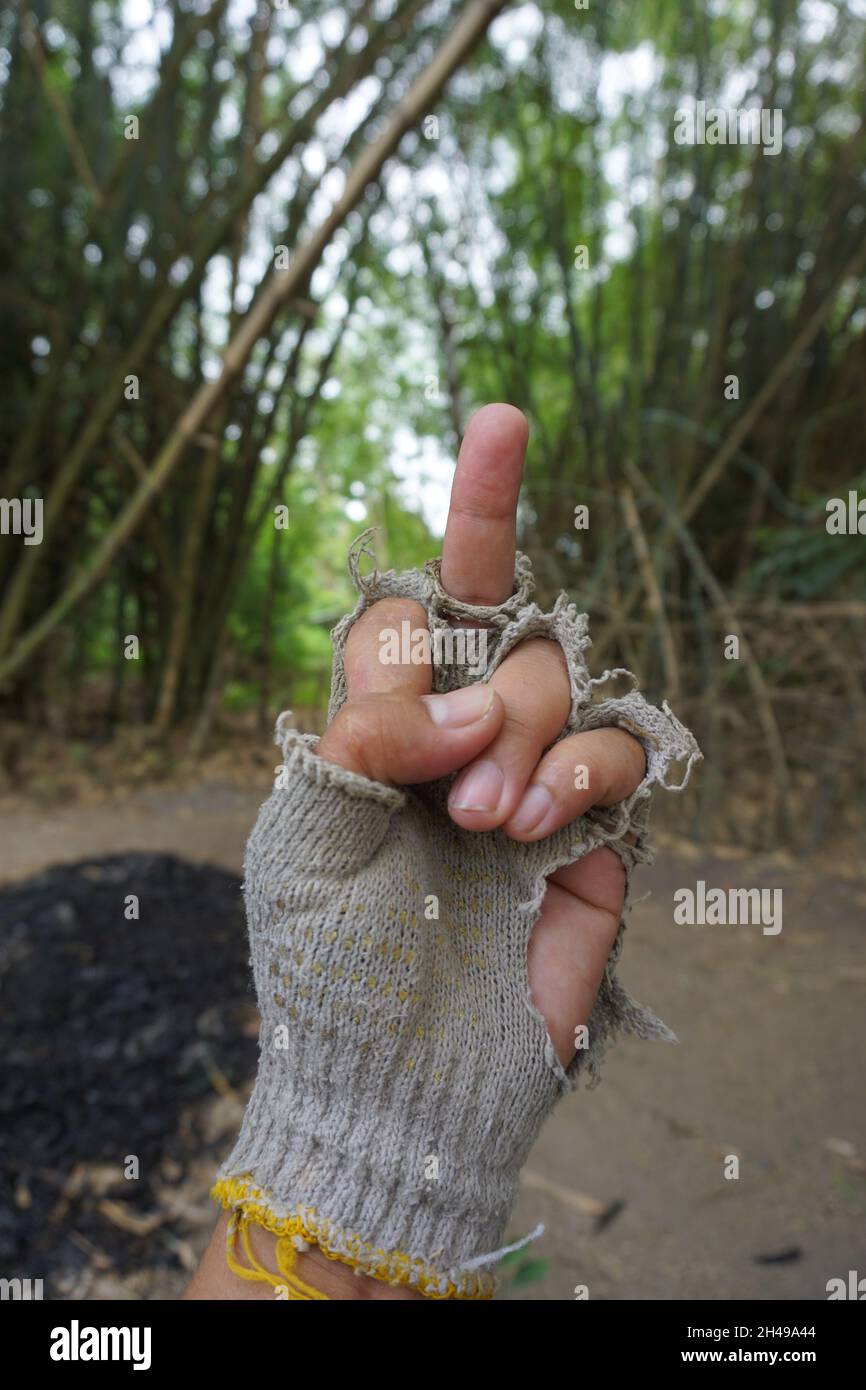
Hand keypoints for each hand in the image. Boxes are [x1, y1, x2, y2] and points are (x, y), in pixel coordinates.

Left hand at [318, 403, 646, 1067]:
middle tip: (447, 782)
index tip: (503, 421)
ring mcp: (536, 776)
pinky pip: (619, 756)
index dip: (477, 505)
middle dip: (485, 688)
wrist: (393, 1076)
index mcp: (391, 715)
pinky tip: (538, 825)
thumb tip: (466, 691)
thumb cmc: (328, 957)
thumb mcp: (305, 827)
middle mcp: (468, 731)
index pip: (434, 592)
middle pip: (513, 630)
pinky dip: (580, 773)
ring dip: (526, 734)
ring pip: (567, 680)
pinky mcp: (596, 831)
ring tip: (483, 824)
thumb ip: (365, 725)